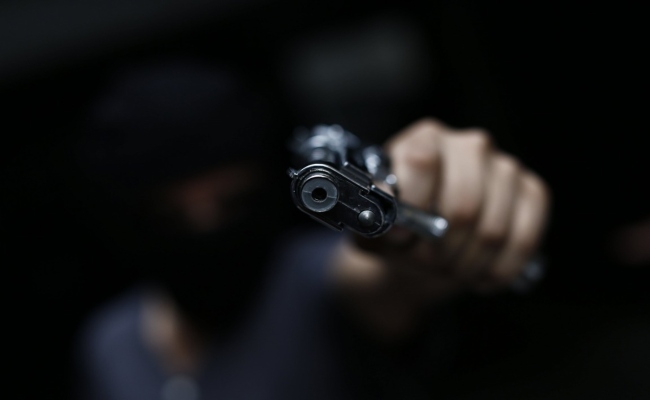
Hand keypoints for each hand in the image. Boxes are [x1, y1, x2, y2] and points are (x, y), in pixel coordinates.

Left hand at [331, 118, 550, 336]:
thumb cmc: (397, 231)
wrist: (424, 247)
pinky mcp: (532, 193)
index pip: (423, 160)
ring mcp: (505, 167)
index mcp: (424, 139)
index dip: (413, 204)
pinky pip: (523, 240)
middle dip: (441, 248)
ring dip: (467, 265)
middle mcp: (468, 145)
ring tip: (449, 268)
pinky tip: (479, 274)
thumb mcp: (372, 225)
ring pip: (492, 230)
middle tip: (427, 262)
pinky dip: (499, 268)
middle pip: (463, 204)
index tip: (401, 233)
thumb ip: (371, 211)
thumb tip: (386, 199)